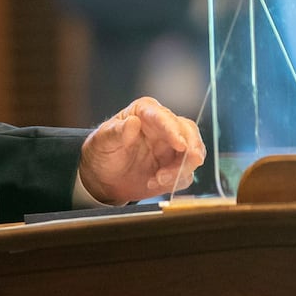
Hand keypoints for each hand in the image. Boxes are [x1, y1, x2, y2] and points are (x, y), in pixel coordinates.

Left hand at [79, 97, 205, 204]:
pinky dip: (175, 181)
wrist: (103, 177)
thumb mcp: (103, 141)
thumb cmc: (102, 151)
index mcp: (146, 112)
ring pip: (192, 153)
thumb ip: (117, 132)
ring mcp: (171, 147)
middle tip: (192, 161)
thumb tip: (133, 122)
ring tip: (158, 179)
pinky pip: (185, 174)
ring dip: (181, 168)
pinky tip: (154, 183)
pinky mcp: (175, 167)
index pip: (164, 117)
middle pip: (188, 131)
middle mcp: (163, 126)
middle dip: (192, 147)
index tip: (181, 145)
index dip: (174, 130)